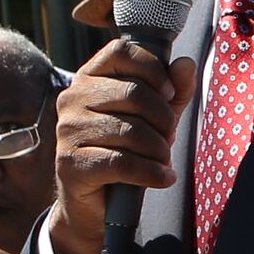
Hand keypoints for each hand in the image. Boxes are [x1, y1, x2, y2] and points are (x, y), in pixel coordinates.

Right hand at [44, 36, 196, 253]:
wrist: (96, 202)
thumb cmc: (125, 150)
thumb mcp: (154, 117)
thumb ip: (173, 91)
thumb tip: (186, 64)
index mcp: (89, 77)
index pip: (121, 50)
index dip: (153, 69)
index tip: (168, 93)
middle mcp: (72, 99)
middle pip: (133, 93)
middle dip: (162, 118)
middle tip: (169, 137)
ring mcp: (68, 131)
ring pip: (130, 131)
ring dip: (158, 149)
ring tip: (163, 160)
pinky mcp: (71, 163)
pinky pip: (122, 162)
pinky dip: (151, 172)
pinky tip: (163, 177)